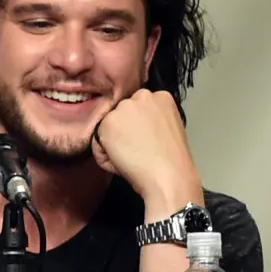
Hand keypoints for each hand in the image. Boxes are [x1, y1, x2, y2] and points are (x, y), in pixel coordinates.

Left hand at [92, 89, 202, 211]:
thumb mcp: (169, 128)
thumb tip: (134, 126)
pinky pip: (98, 139)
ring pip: (110, 124)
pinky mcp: (109, 121)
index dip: (139, 125)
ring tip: (129, 158)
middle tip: (135, 149)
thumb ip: (153, 120)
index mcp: (162, 97)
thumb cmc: (172, 160)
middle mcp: (143, 96)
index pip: (140, 107)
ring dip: (114, 140)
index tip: (143, 139)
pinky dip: (104, 154)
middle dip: (125, 128)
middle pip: (124, 112)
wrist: (167, 175)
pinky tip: (121, 162)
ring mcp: (124, 107)